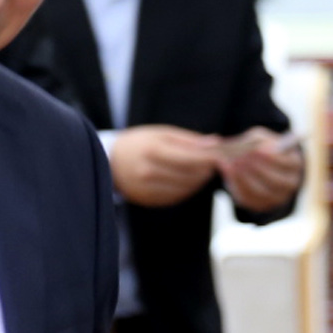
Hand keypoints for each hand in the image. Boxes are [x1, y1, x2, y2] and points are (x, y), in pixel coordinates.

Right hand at [110, 126, 224, 206]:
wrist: (110, 161)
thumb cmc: (140, 142)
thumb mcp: (161, 133)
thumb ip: (188, 139)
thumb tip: (215, 143)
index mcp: (152, 150)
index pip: (189, 158)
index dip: (208, 158)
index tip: (221, 156)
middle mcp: (148, 171)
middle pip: (189, 175)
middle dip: (206, 170)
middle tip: (216, 163)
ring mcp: (146, 188)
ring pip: (185, 188)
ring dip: (199, 181)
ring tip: (204, 171)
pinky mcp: (147, 200)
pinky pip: (175, 197)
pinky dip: (187, 189)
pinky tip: (190, 181)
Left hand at [218, 130, 303, 211]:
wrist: (256, 166)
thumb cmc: (260, 148)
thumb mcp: (258, 139)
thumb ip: (253, 142)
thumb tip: (241, 148)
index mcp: (294, 164)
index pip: (289, 163)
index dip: (274, 157)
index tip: (258, 149)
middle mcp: (289, 184)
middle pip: (277, 181)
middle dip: (258, 169)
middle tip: (241, 158)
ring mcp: (277, 198)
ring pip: (262, 192)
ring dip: (246, 178)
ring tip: (233, 164)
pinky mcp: (261, 205)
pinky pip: (250, 199)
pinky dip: (238, 186)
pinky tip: (229, 172)